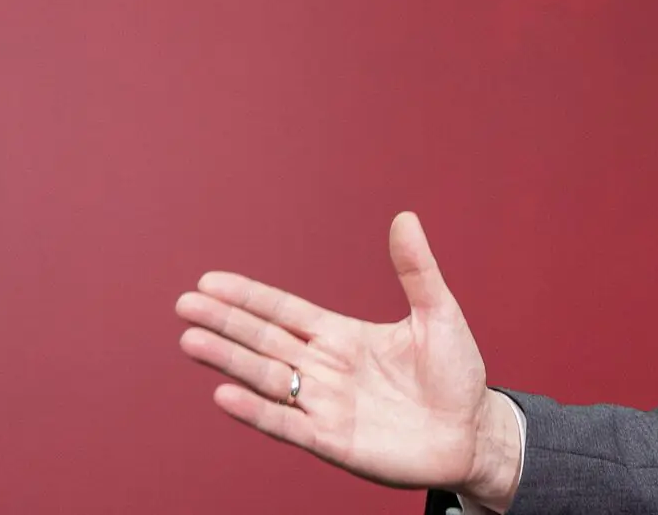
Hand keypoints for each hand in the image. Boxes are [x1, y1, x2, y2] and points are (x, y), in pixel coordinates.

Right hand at [175, 212, 521, 505]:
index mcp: (343, 336)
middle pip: (265, 340)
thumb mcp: (438, 313)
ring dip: (229, 361)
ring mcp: (325, 405)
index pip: (285, 311)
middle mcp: (325, 368)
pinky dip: (256, 412)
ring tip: (191, 342)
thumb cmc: (456, 373)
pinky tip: (225, 395)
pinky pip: (286, 424)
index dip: (249, 297)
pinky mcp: (332, 441)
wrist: (473, 432)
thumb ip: (416, 269)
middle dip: (225, 322)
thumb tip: (405, 217)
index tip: (209, 281)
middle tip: (184, 305)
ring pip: (266, 379)